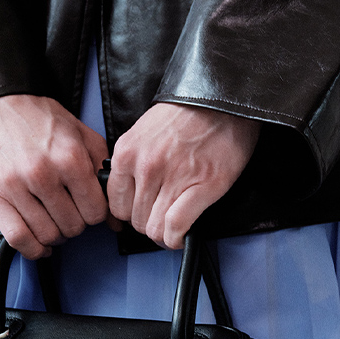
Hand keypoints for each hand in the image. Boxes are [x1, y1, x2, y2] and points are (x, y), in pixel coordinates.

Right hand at [0, 94, 110, 258]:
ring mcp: (15, 186)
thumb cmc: (37, 118)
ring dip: (55, 235)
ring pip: (47, 234)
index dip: (95, 214)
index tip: (88, 209)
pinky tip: (39, 244)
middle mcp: (43, 173)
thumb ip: (102, 172)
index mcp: (69, 158)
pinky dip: (33, 249)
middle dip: (75, 223)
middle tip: (69, 212)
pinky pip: (18, 238)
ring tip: (53, 222)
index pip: (96, 211)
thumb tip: (115, 217)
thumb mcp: (80, 134)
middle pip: (73, 226)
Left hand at [107, 102, 259, 248]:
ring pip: (153, 229)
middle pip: (135, 220)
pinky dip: (176, 239)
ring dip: (163, 234)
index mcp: (128, 152)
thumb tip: (131, 191)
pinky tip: (180, 237)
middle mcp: (146, 167)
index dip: (130, 213)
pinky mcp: (201, 187)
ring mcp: (173, 178)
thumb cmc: (189, 112)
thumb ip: (133, 161)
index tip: (141, 213)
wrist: (224, 99)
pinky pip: (176, 227)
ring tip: (173, 227)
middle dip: (148, 223)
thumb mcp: (144, 131)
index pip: (115, 204)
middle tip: (162, 217)